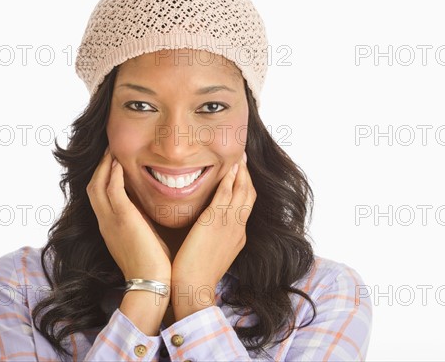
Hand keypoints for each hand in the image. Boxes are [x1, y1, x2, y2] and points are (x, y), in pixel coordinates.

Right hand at [86, 147, 170, 282]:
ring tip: (114, 150)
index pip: (100, 196)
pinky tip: (121, 163)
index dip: (104, 177)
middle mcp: (105, 222)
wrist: (152, 284)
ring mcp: (111, 220)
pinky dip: (114, 174)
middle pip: (93, 186)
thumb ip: (144, 222)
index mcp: (110, 227)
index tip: (114, 162)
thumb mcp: (144, 239)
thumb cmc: (154, 265)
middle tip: (110, 150)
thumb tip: (155, 209)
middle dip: (100, 166)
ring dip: (105, 165)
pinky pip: (112, 190)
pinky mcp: (122, 219)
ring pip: (98, 184)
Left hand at [171, 152, 255, 317]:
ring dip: (242, 172)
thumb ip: (213, 241)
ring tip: (240, 157)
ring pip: (242, 191)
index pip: (245, 207)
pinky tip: (229, 167)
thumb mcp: (212, 256)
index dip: (245, 190)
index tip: (242, 177)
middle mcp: (238, 228)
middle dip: (248, 176)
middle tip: (245, 159)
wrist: (194, 288)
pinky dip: (230, 178)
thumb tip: (206, 232)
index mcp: (237, 237)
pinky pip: (227, 193)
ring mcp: (230, 224)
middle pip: (250, 195)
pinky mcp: (216, 221)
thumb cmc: (196, 276)